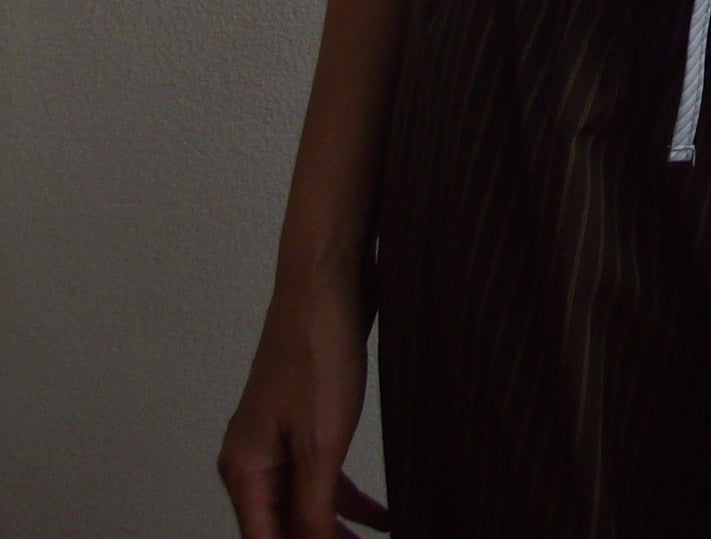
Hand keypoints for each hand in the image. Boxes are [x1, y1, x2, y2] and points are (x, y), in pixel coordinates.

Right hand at [217, 275, 390, 538]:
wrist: (328, 281)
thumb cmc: (316, 353)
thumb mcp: (320, 443)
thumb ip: (313, 507)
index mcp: (244, 471)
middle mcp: (253, 462)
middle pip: (282, 529)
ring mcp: (278, 442)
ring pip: (305, 506)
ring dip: (338, 530)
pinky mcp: (304, 423)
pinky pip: (322, 477)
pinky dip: (348, 499)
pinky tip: (381, 516)